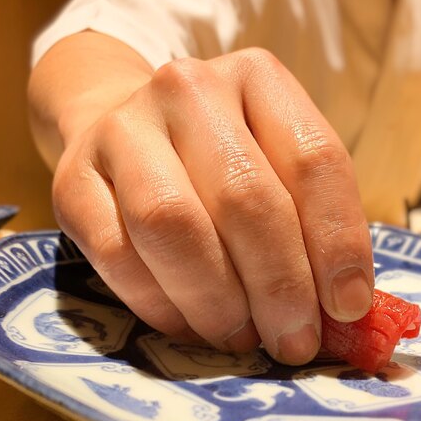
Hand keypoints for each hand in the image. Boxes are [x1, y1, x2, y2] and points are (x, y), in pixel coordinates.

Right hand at [52, 48, 373, 363]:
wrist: (125, 128)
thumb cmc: (222, 162)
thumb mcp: (280, 170)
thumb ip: (315, 228)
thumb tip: (344, 312)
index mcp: (258, 80)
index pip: (314, 161)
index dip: (338, 242)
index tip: (347, 306)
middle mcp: (188, 91)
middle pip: (245, 198)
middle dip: (279, 287)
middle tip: (295, 341)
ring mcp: (122, 131)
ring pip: (175, 227)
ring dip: (219, 303)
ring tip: (243, 339)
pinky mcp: (72, 181)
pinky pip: (119, 258)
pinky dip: (164, 307)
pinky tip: (194, 327)